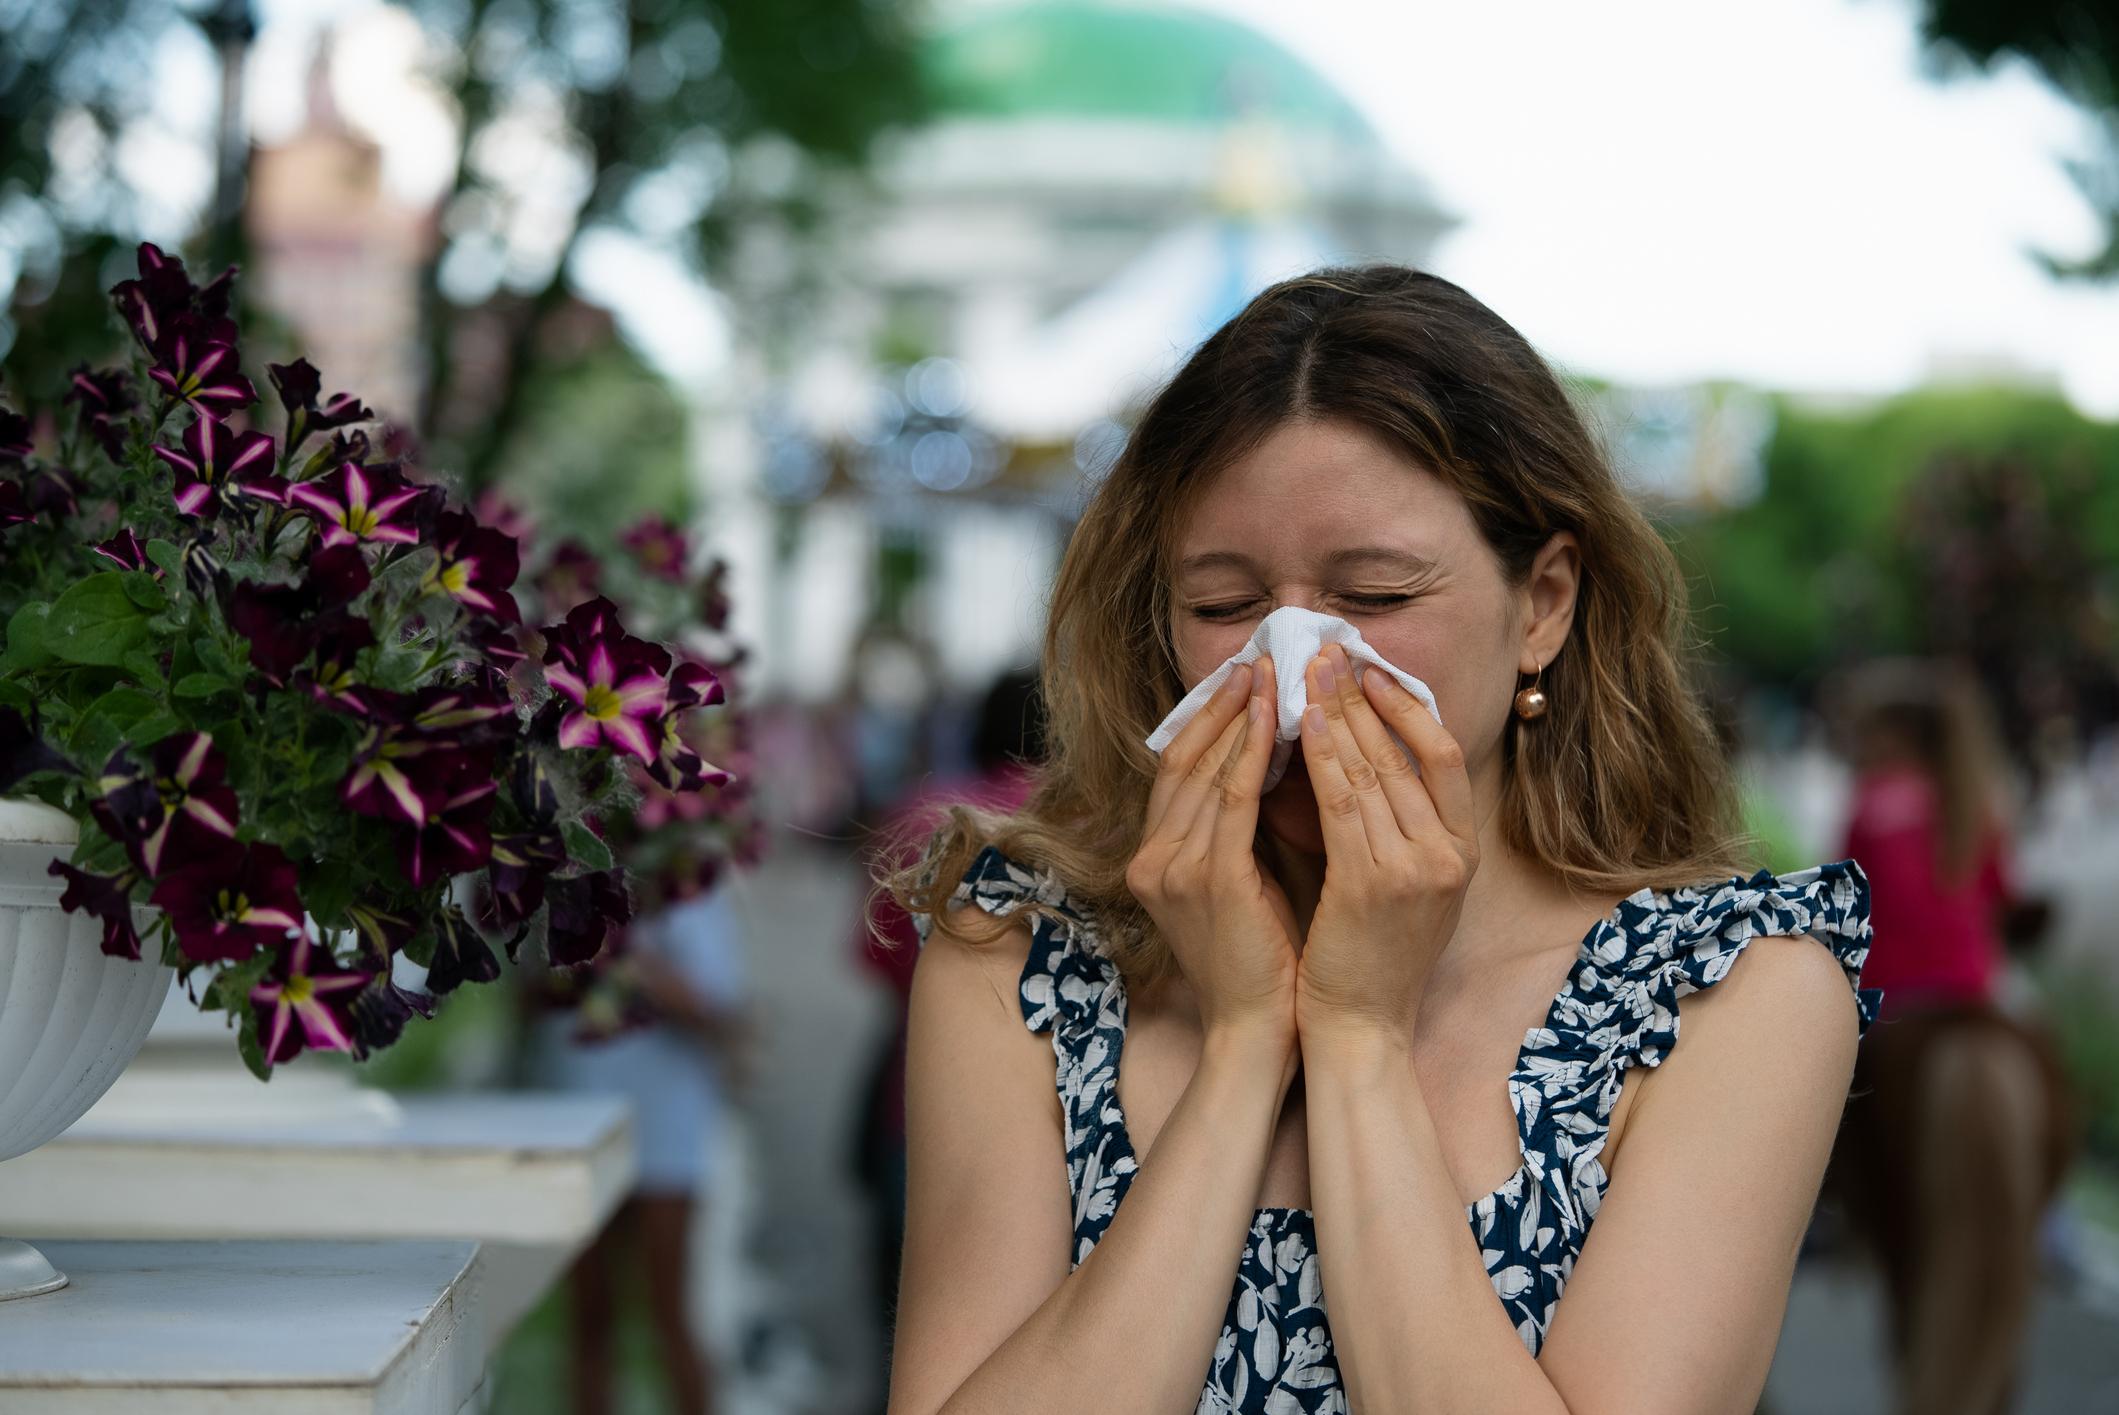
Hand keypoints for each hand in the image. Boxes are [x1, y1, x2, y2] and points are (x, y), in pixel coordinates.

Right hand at [1128, 657, 1300, 1049]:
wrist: (1259, 1031)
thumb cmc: (1263, 960)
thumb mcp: (1241, 882)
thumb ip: (1241, 828)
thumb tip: (1273, 760)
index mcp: (1154, 858)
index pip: (1177, 769)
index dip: (1207, 719)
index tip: (1242, 676)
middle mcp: (1152, 858)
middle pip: (1184, 757)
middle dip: (1223, 703)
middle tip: (1258, 655)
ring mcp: (1173, 867)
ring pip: (1208, 769)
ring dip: (1242, 714)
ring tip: (1273, 671)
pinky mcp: (1208, 879)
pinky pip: (1233, 798)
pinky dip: (1254, 752)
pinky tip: (1280, 718)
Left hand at [1293, 643, 1478, 1052]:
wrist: (1360, 1027)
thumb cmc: (1367, 955)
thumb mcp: (1401, 881)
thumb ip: (1393, 823)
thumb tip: (1356, 747)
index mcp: (1463, 852)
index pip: (1445, 755)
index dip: (1407, 706)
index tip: (1370, 669)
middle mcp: (1449, 856)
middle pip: (1406, 752)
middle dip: (1363, 696)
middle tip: (1328, 651)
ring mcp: (1416, 870)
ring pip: (1373, 770)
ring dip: (1337, 713)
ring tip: (1307, 672)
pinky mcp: (1372, 885)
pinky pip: (1343, 804)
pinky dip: (1321, 757)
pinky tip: (1300, 723)